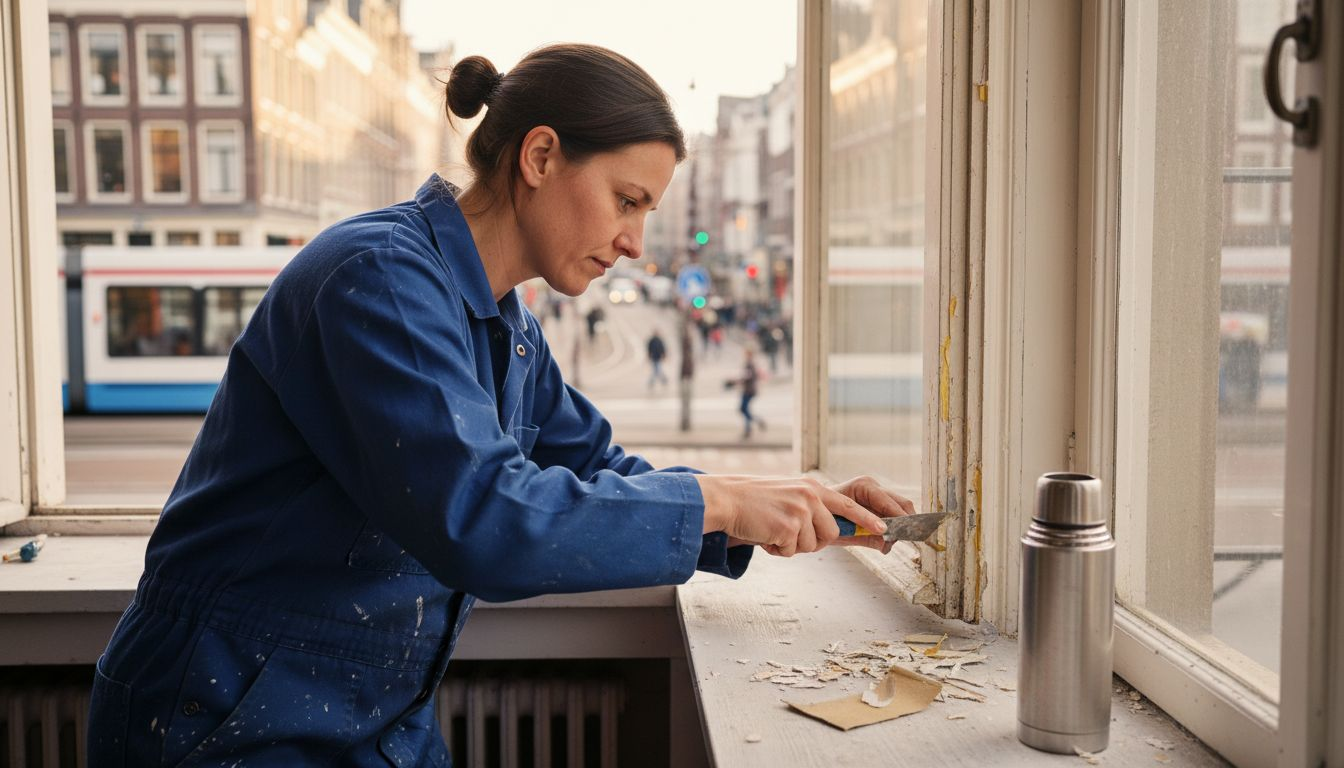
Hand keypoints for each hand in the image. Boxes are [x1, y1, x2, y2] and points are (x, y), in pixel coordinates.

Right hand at [695, 475, 890, 557]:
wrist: (727, 499)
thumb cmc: (754, 500)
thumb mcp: (789, 494)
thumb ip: (811, 505)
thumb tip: (830, 527)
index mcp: (812, 487)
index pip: (848, 505)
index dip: (867, 519)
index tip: (883, 528)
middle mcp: (810, 496)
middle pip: (830, 533)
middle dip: (813, 541)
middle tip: (789, 534)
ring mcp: (800, 511)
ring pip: (811, 545)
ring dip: (792, 546)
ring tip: (773, 530)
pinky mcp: (788, 527)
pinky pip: (791, 551)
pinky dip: (777, 550)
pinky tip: (765, 535)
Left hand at [828, 475, 915, 553]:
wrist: (814, 511)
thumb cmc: (824, 517)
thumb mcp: (842, 531)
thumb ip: (865, 537)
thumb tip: (887, 544)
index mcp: (862, 486)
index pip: (887, 502)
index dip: (898, 518)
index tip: (904, 533)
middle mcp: (873, 486)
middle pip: (900, 503)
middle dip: (904, 522)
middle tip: (902, 540)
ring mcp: (877, 493)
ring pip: (901, 508)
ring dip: (901, 525)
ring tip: (893, 542)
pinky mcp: (879, 503)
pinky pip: (895, 514)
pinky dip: (896, 526)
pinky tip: (890, 539)